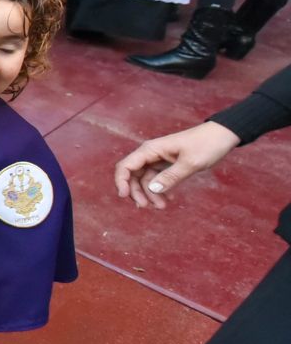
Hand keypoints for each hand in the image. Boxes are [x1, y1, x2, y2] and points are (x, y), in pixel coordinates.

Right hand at [114, 120, 240, 208]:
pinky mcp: (166, 165)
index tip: (124, 196)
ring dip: (149, 194)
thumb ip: (171, 177)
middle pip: (132, 176)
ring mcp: (158, 160)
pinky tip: (168, 199)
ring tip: (162, 206)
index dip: (121, 181)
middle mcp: (150, 155)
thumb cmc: (207, 145)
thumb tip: (152, 190)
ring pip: (144, 180)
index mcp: (150, 150)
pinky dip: (159, 191)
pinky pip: (156, 180)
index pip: (126, 166)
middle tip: (147, 207)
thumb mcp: (190, 163)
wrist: (222, 135)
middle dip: (137, 192)